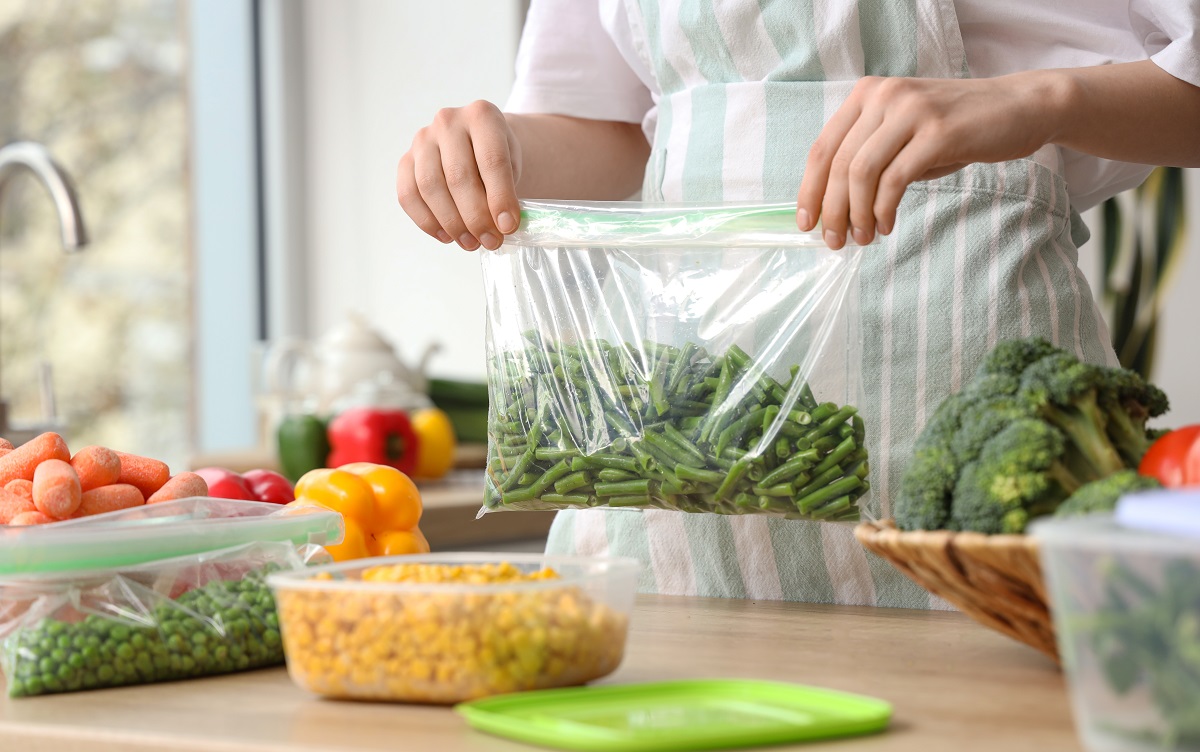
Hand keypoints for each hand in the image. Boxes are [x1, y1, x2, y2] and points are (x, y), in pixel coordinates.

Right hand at [397, 100, 521, 250]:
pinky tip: (446, 236)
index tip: (508, 227)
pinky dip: (426, 221)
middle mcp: (448, 121)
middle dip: (476, 217)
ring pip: (430, 187)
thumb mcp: (513, 165)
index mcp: (482, 116)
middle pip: (458, 176)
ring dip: (452, 223)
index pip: (491, 160)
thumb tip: (500, 227)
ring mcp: (422, 139)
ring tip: (471, 243)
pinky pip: (408, 195)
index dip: (500, 198)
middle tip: (491, 241)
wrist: (477, 143)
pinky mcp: (405, 160)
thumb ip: (506, 191)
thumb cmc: (497, 157)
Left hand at [796, 73, 1059, 248]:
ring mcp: (911, 110)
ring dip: (856, 214)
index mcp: (867, 95)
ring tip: (862, 239)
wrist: (1020, 107)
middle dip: (832, 210)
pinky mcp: (938, 132)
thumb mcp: (903, 136)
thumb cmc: (957, 129)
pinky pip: (895, 179)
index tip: (806, 225)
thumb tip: (833, 206)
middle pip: (839, 164)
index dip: (809, 191)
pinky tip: (886, 226)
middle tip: (835, 242)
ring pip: (861, 172)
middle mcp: (884, 96)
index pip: (823, 149)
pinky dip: (883, 209)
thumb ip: (869, 158)